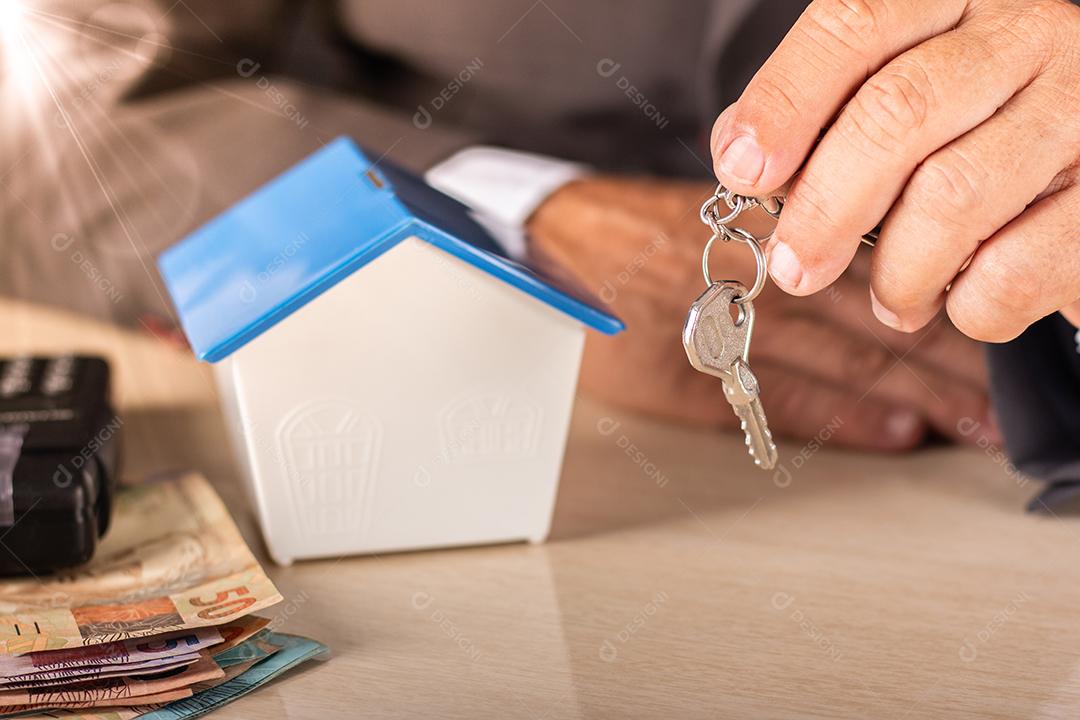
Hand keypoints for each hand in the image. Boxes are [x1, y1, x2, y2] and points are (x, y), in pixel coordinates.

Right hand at [527, 177, 995, 450]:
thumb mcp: (694, 219)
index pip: (860, 272)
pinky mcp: (679, 374)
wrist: (534, 249)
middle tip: (990, 399)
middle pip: (862, 320)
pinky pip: (771, 395)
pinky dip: (836, 413)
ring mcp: (713, 328)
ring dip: (907, 394)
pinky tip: (889, 432)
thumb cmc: (612, 232)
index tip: (973, 336)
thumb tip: (841, 260)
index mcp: (749, 237)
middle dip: (934, 362)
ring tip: (964, 424)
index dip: (923, 305)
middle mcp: (742, 277)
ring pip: (835, 359)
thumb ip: (764, 240)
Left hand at [710, 0, 1079, 338]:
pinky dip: (967, 306)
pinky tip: (959, 299)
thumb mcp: (901, 93)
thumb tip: (741, 153)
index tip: (742, 169)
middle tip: (795, 267)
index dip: (785, 101)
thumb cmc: (974, 133)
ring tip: (892, 297)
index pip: (855, 24)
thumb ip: (823, 110)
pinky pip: (1013, 269)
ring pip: (952, 196)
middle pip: (898, 113)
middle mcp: (1029, 34)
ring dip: (898, 271)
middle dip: (826, 206)